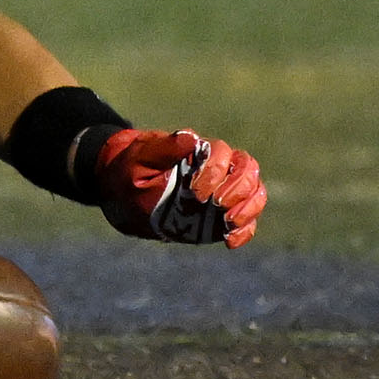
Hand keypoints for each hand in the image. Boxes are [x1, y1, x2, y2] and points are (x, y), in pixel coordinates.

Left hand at [93, 128, 265, 246]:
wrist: (123, 192)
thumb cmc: (130, 170)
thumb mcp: (140, 158)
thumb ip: (164, 149)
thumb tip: (190, 137)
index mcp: (198, 151)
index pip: (223, 153)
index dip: (216, 171)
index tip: (195, 191)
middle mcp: (218, 169)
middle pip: (247, 171)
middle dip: (237, 189)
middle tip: (215, 204)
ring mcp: (223, 193)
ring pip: (255, 193)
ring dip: (247, 208)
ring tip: (227, 222)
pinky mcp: (222, 216)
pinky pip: (247, 221)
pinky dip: (245, 231)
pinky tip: (229, 241)